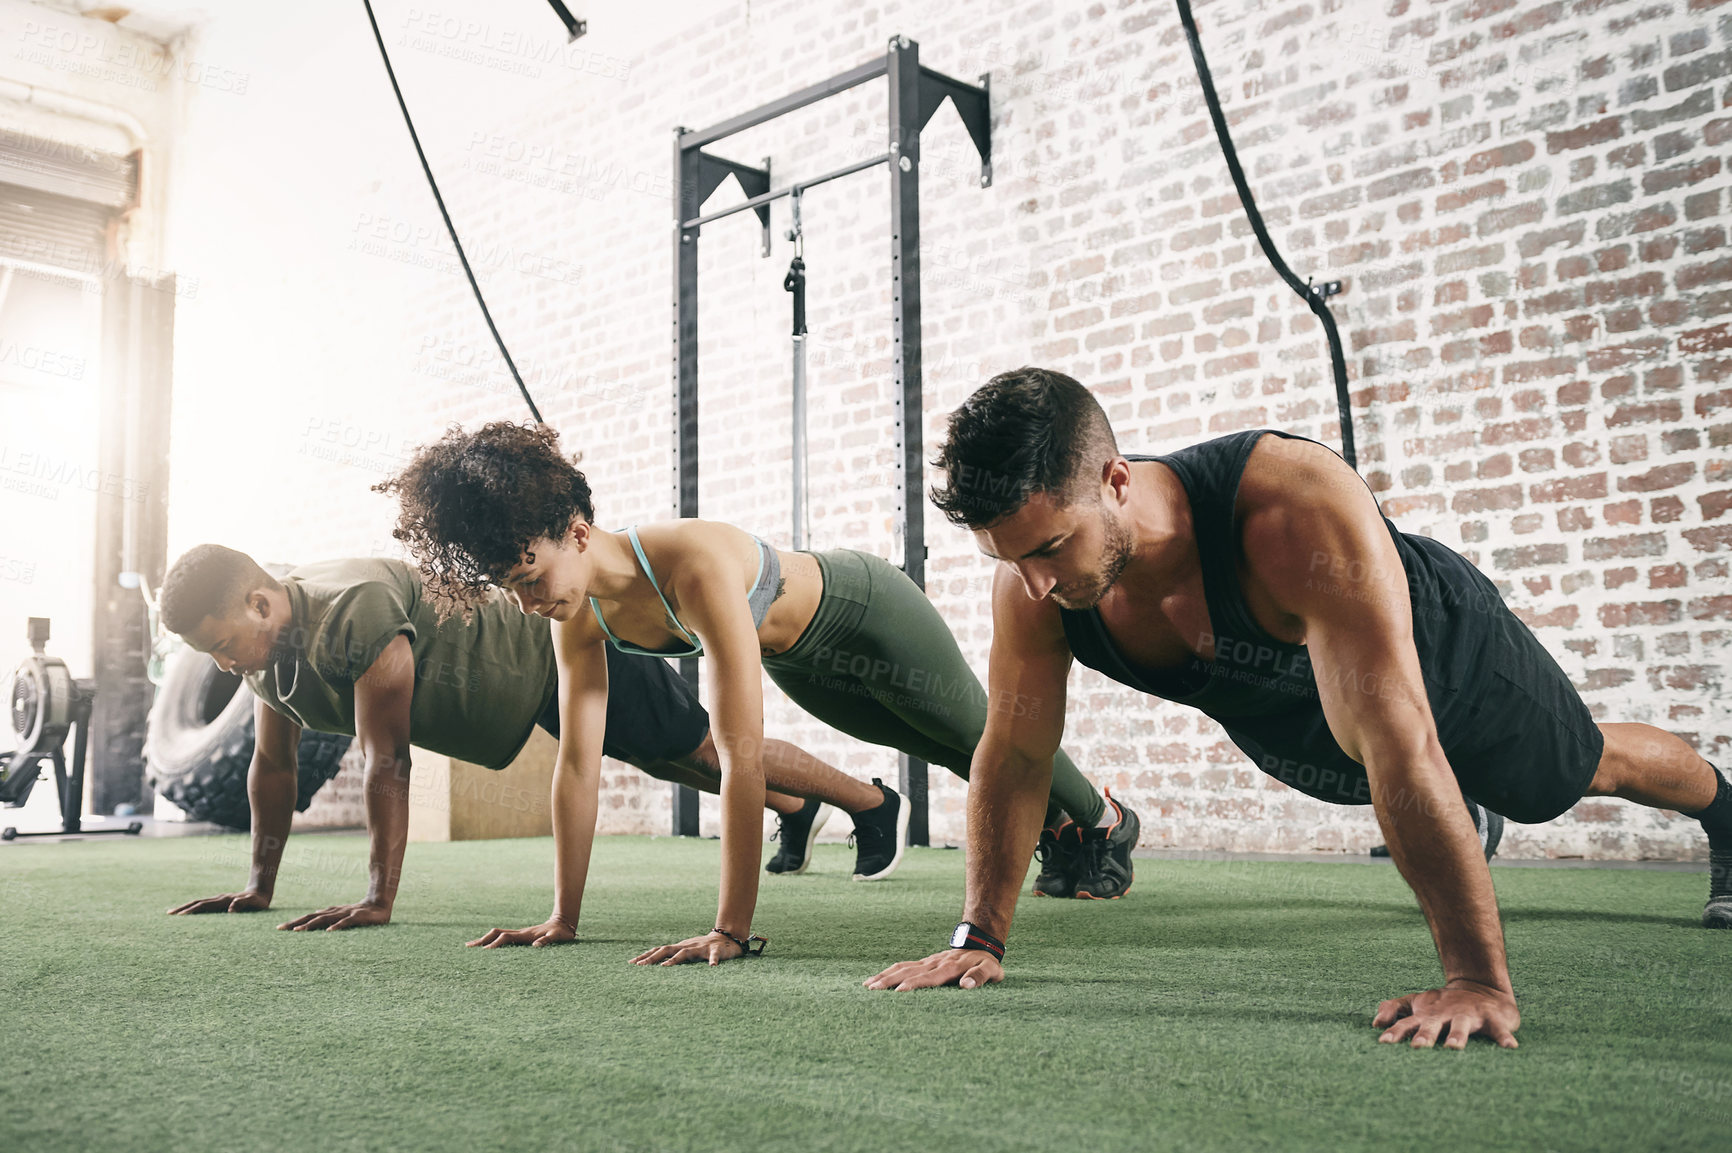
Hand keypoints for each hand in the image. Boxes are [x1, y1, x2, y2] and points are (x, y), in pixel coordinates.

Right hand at [167, 890, 270, 914]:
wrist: (262, 892)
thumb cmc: (259, 901)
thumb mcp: (255, 903)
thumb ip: (244, 904)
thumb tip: (231, 908)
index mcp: (224, 901)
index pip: (204, 906)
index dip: (192, 911)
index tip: (180, 916)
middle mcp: (219, 899)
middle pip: (197, 903)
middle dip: (183, 908)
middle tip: (168, 914)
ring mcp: (219, 899)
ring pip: (198, 903)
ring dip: (186, 907)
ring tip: (173, 913)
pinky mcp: (220, 902)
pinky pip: (204, 905)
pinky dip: (194, 908)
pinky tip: (189, 913)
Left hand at [276, 901, 392, 931]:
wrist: (380, 904)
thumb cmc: (360, 912)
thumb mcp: (342, 913)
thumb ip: (329, 915)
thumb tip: (314, 914)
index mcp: (330, 912)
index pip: (308, 917)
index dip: (294, 922)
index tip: (279, 928)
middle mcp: (334, 912)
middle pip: (311, 917)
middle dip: (296, 923)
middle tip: (281, 929)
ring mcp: (345, 914)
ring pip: (324, 919)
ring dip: (311, 925)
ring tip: (298, 931)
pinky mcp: (356, 917)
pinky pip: (345, 923)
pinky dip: (336, 927)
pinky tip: (328, 932)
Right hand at [465, 917, 575, 948]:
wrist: (563, 922)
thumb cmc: (561, 932)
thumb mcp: (557, 937)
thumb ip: (547, 940)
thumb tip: (536, 946)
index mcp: (525, 935)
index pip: (505, 938)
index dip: (495, 944)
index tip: (484, 952)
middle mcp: (520, 933)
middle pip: (496, 933)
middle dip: (482, 940)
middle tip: (468, 946)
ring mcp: (519, 934)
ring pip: (497, 934)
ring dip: (484, 939)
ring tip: (471, 946)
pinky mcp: (521, 936)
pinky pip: (502, 937)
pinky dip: (492, 940)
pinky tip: (487, 946)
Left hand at [631, 930, 745, 966]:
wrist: (728, 938)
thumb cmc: (704, 948)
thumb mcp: (688, 952)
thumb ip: (674, 957)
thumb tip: (656, 966)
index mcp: (679, 947)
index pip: (658, 950)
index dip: (645, 956)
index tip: (631, 963)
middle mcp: (687, 946)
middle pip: (666, 950)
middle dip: (652, 958)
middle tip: (639, 967)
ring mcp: (700, 948)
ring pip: (685, 953)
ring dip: (674, 960)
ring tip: (664, 968)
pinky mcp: (716, 951)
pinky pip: (714, 956)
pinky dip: (712, 961)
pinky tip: (712, 967)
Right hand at [863, 948, 1003, 990]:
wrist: (980, 943)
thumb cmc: (986, 963)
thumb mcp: (991, 970)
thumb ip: (979, 977)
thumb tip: (966, 985)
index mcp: (949, 968)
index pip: (928, 978)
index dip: (914, 985)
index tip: (898, 992)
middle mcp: (934, 964)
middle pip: (908, 972)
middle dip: (889, 980)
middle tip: (871, 990)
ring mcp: (927, 962)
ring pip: (902, 968)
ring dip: (885, 976)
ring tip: (867, 985)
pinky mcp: (924, 963)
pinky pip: (904, 966)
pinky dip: (889, 972)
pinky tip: (878, 979)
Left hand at [1373, 979, 1519, 1048]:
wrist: (1481, 986)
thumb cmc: (1443, 1003)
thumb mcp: (1416, 1003)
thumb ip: (1393, 1009)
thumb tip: (1374, 1023)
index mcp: (1426, 1015)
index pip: (1406, 1024)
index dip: (1395, 1032)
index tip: (1383, 1042)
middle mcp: (1445, 1015)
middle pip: (1433, 1026)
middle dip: (1425, 1035)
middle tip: (1417, 1047)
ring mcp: (1468, 1015)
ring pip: (1462, 1026)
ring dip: (1457, 1036)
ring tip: (1453, 1048)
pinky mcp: (1491, 1018)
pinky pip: (1499, 1029)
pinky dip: (1504, 1037)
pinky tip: (1510, 1047)